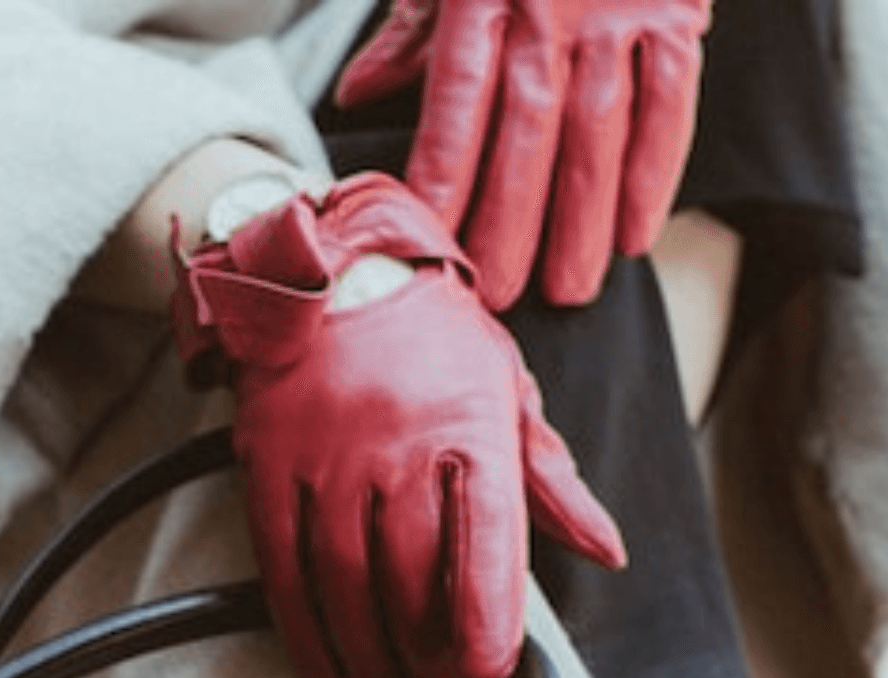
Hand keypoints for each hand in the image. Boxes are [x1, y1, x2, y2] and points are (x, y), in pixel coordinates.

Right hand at [173, 174, 624, 677]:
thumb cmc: (429, 338)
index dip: (486, 619)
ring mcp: (325, 461)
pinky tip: (326, 667)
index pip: (484, 541)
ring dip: (369, 657)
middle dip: (432, 659)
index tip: (488, 674)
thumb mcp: (506, 391)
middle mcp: (395, 446)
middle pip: (413, 580)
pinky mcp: (269, 469)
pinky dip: (302, 628)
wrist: (328, 269)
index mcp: (468, 427)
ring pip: (345, 585)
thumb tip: (604, 548)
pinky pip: (282, 566)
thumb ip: (549, 481)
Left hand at [335, 0, 710, 308]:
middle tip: (499, 296)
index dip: (443, 174)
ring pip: (598, 128)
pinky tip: (635, 235)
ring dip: (582, 217)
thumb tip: (355, 95)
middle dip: (511, 219)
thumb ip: (411, 30)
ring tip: (566, 290)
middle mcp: (550, 8)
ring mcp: (616, 11)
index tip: (427, 238)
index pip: (457, 102)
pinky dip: (655, 171)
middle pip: (527, 130)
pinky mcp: (674, 9)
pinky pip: (669, 101)